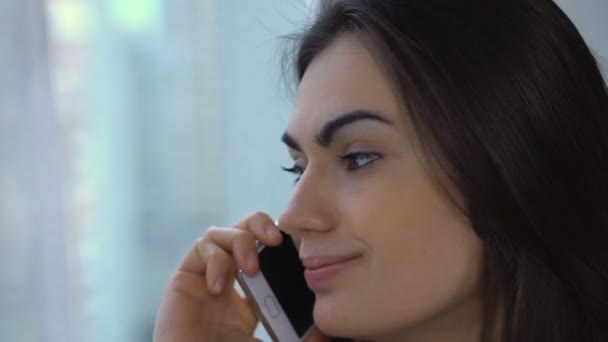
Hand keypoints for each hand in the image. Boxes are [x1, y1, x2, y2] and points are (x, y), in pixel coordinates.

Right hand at [153, 211, 329, 341]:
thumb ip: (294, 336)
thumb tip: (324, 333)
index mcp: (252, 295)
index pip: (267, 252)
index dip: (280, 242)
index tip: (298, 246)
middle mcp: (229, 280)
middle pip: (244, 230)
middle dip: (260, 225)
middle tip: (276, 239)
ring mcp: (206, 277)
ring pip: (222, 232)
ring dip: (240, 241)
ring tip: (251, 267)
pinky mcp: (185, 279)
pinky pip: (200, 248)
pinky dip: (214, 260)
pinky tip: (219, 287)